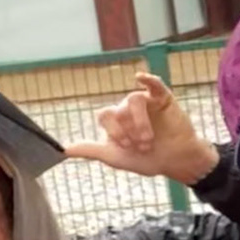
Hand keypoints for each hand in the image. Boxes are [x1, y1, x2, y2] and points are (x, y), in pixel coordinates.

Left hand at [63, 72, 220, 185]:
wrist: (175, 162)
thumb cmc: (147, 159)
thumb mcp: (116, 158)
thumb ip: (92, 151)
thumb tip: (64, 149)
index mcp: (115, 120)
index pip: (104, 115)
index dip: (114, 131)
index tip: (126, 147)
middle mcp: (128, 108)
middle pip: (119, 110)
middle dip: (129, 132)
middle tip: (142, 148)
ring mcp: (146, 102)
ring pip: (134, 100)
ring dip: (140, 122)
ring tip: (148, 140)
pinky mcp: (163, 99)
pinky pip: (154, 84)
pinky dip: (148, 79)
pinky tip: (141, 77)